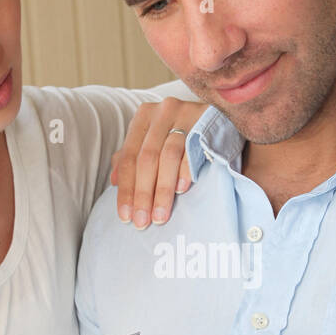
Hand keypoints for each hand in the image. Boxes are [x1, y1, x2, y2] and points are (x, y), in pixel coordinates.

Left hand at [111, 96, 206, 227]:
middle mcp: (162, 112)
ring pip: (168, 157)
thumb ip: (133, 157)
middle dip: (143, 194)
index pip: (128, 158)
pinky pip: (193, 150)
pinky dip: (185, 171)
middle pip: (147, 159)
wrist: (221, 117)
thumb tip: (114, 182)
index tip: (125, 216)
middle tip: (142, 222)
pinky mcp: (205, 121)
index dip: (126, 189)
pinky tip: (180, 191)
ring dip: (162, 190)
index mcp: (143, 117)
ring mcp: (185, 114)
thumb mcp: (155, 140)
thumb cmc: (183, 133)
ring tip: (160, 215)